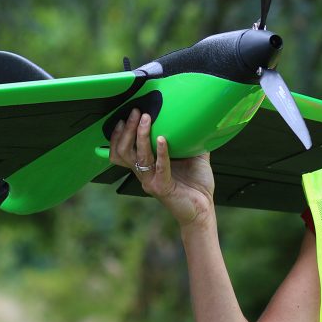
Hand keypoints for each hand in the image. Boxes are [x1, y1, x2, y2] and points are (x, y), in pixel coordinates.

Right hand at [108, 108, 215, 228]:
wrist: (204, 209)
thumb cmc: (196, 184)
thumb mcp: (192, 156)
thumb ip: (189, 138)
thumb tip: (196, 117)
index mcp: (146, 166)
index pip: (121, 151)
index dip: (117, 135)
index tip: (125, 116)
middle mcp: (144, 174)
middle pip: (124, 151)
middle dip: (127, 130)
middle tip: (136, 112)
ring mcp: (151, 182)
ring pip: (138, 157)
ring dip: (141, 136)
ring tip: (147, 120)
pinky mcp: (162, 188)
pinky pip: (160, 168)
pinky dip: (161, 152)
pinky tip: (163, 140)